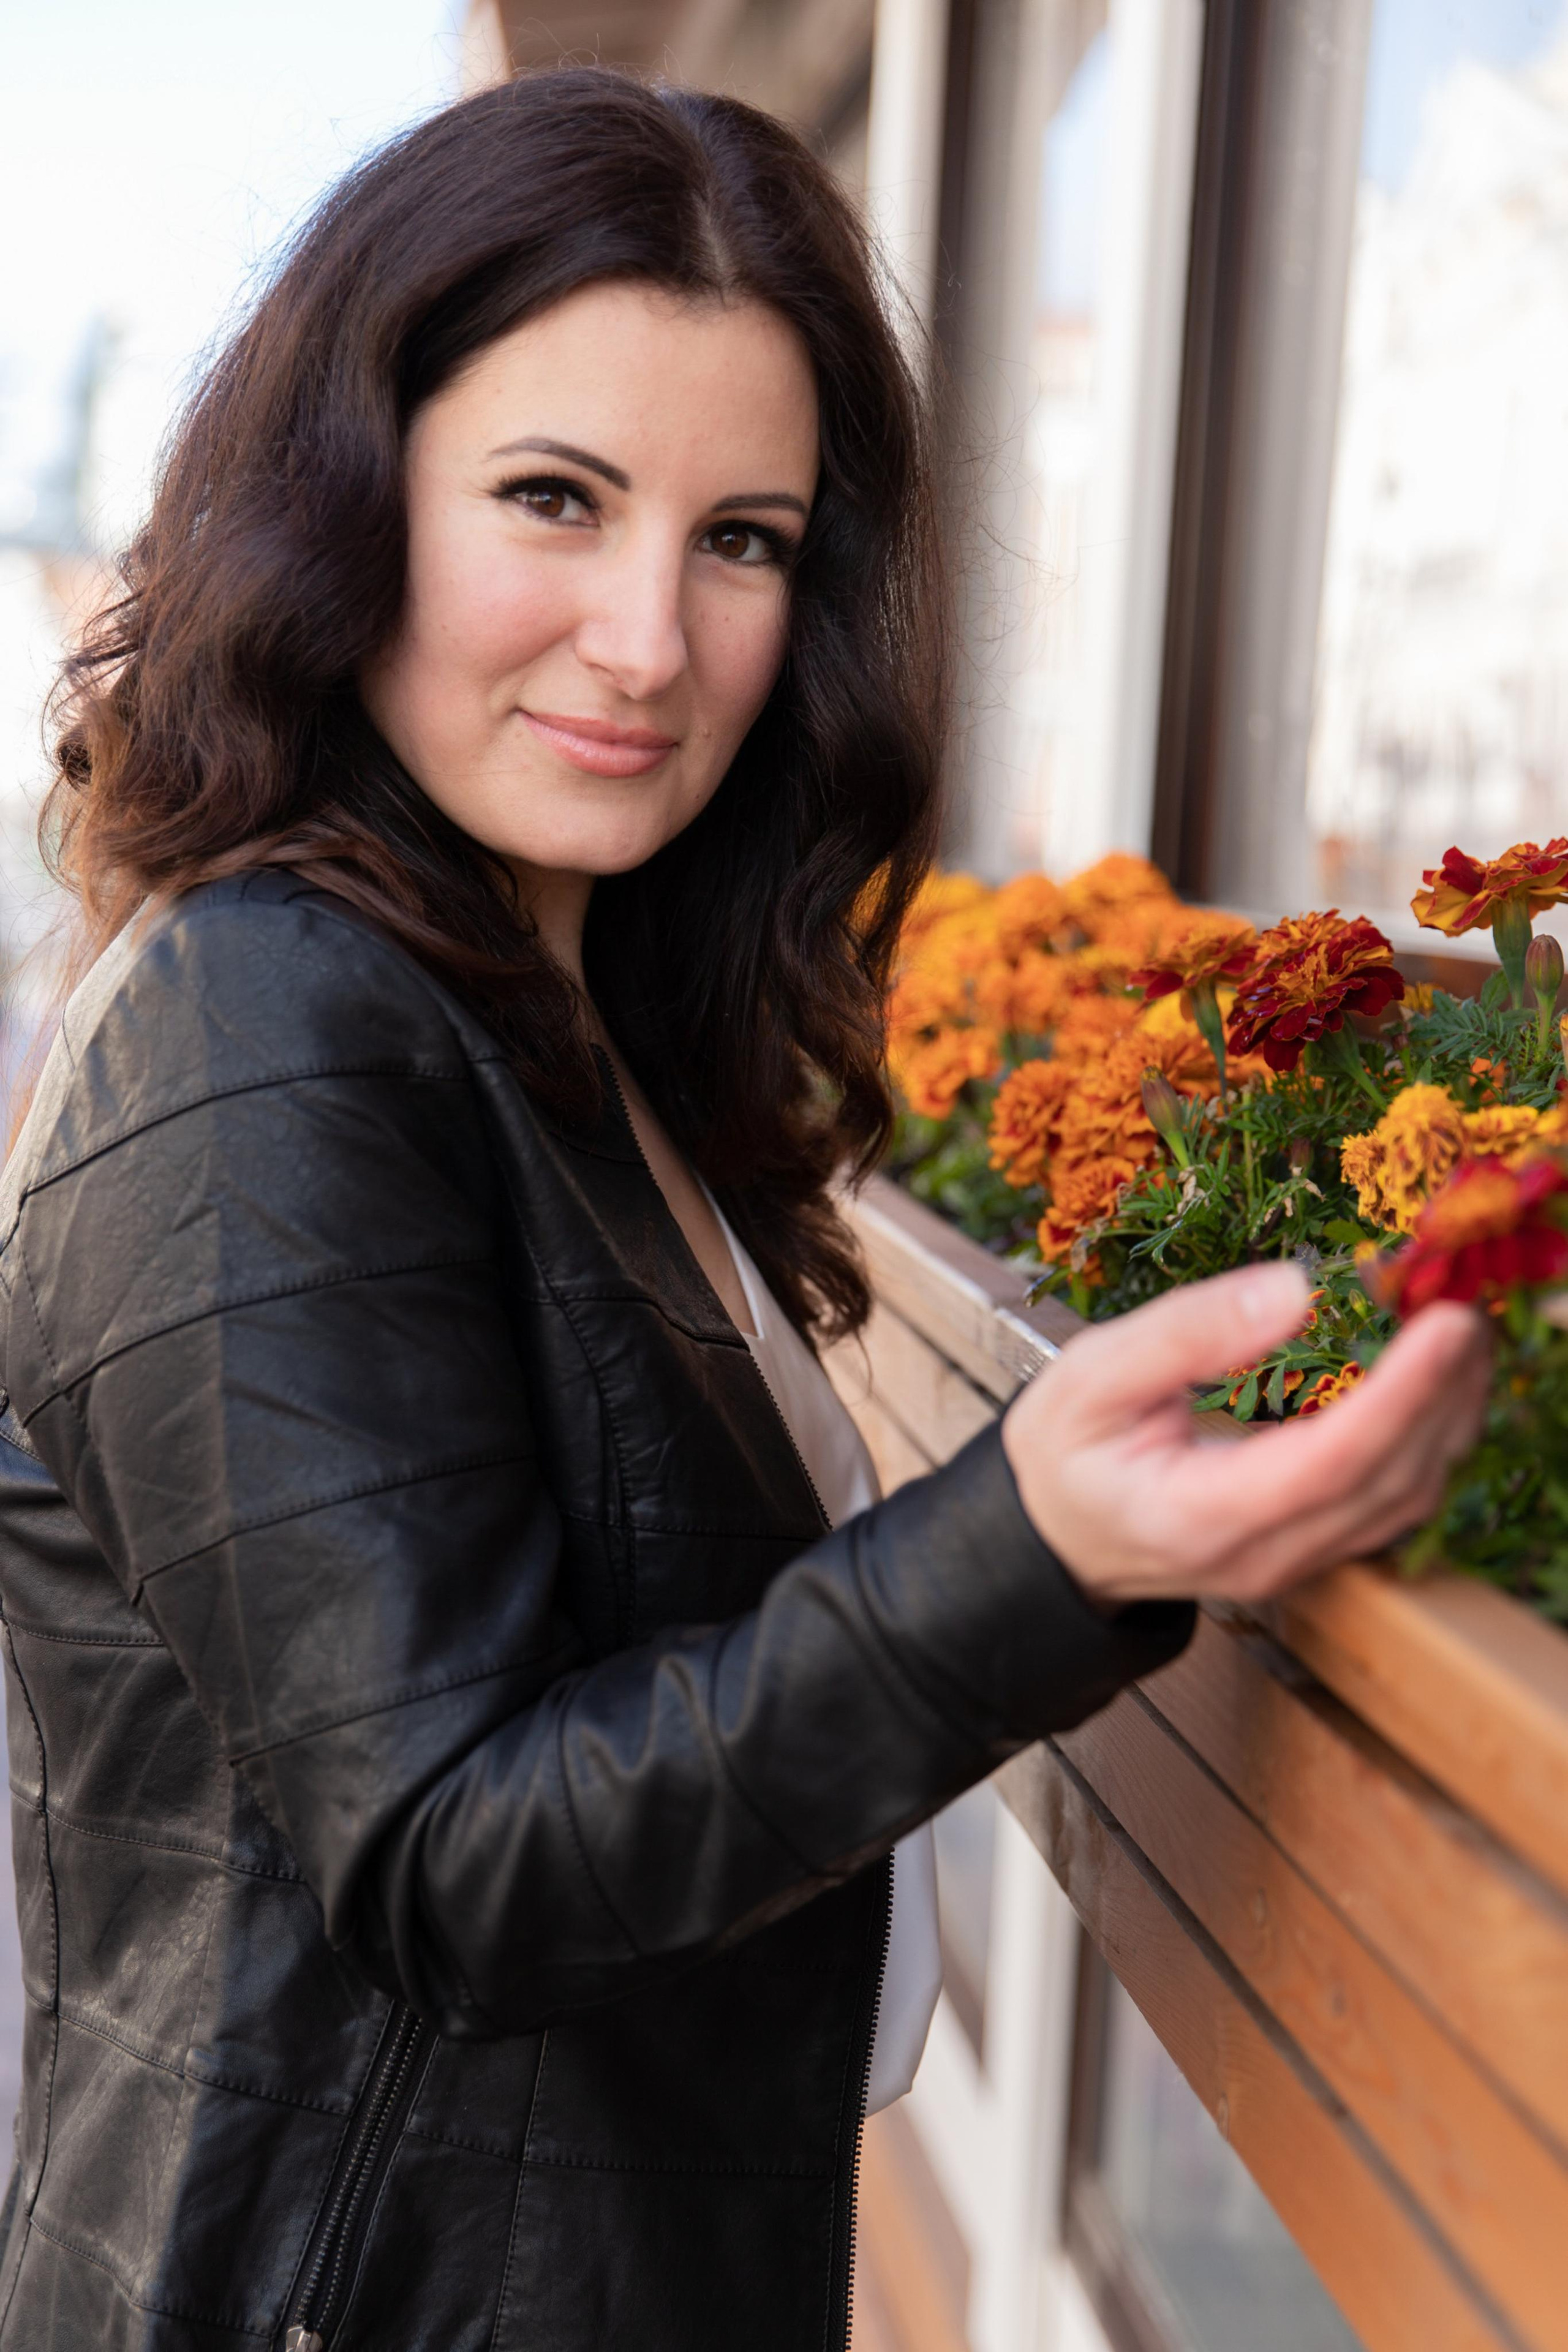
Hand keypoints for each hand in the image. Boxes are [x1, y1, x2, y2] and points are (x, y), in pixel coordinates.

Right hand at [1000, 1263, 1491, 1605]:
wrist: (1055, 1531)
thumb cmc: (1065, 1449)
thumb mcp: (1090, 1376)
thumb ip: (1185, 1333)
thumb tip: (1297, 1288)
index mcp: (1197, 1516)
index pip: (1329, 1463)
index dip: (1400, 1393)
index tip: (1445, 1324)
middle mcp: (1261, 1555)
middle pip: (1387, 1483)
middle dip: (1442, 1393)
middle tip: (1466, 1306)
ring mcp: (1294, 1561)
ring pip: (1404, 1497)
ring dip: (1448, 1415)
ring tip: (1463, 1333)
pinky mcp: (1313, 1547)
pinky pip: (1393, 1499)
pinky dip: (1428, 1437)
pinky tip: (1436, 1380)